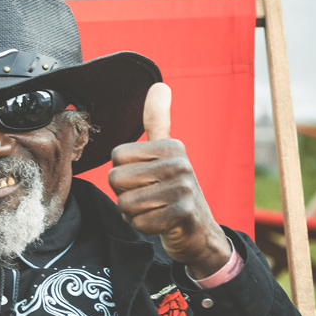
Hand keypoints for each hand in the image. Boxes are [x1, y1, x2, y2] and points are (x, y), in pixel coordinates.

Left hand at [108, 83, 230, 277]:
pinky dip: (144, 226)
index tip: (145, 178)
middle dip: (125, 195)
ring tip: (155, 209)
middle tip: (149, 197)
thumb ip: (158, 121)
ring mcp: (184, 189)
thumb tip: (159, 85)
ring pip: (126, 204)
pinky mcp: (183, 214)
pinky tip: (161, 222)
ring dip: (134, 213)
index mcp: (171, 146)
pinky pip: (140, 223)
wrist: (199, 230)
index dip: (123, 173)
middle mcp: (180, 163)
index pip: (117, 156)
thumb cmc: (173, 189)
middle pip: (116, 180)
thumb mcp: (167, 153)